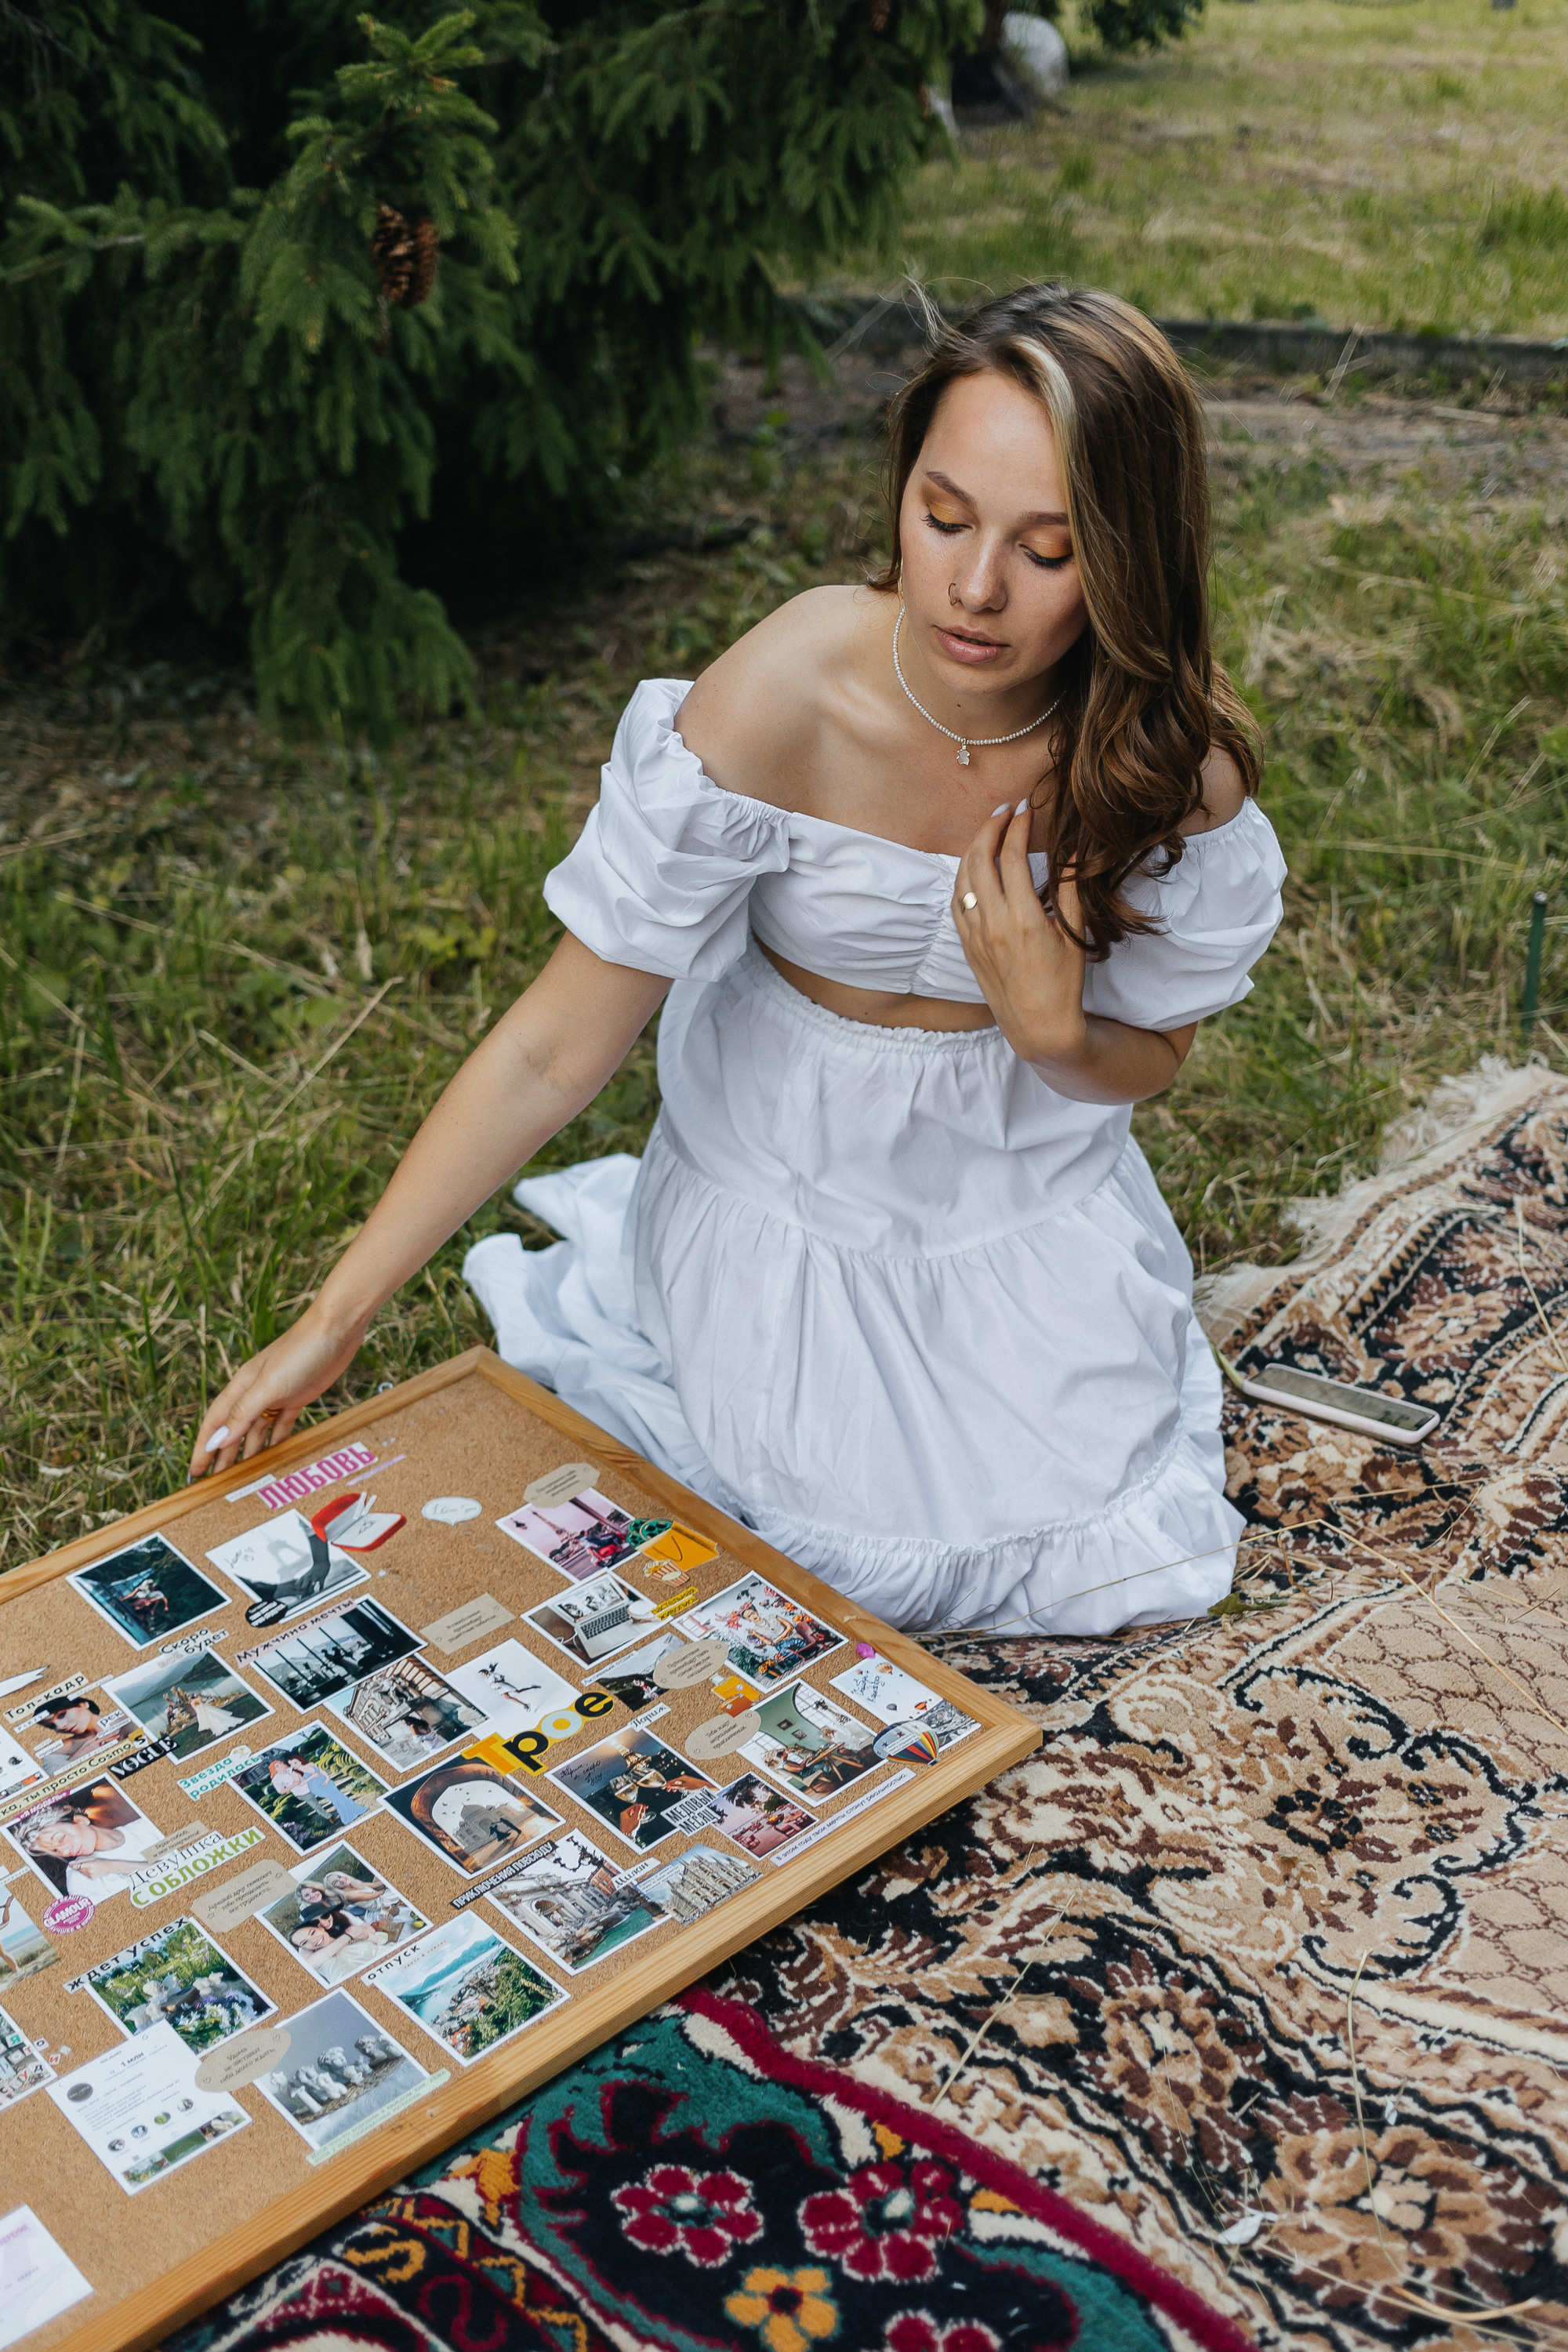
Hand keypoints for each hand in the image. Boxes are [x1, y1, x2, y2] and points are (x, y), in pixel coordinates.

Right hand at [187, 1304, 365, 1481]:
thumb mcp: (269, 1384)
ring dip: (248, 1451)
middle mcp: (255, 1392)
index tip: (194, 1471)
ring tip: (241, 1475)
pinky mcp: (298, 1396)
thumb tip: (217, 1441)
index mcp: (242, 1386)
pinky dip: (276, 1439)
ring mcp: (277, 1394)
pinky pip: (282, 1424)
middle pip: (233, 1429)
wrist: (336, 1330)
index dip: (203, 1447)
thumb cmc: (300, 1351)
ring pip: (256, 1429)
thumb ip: (243, 1413)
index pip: (215, 1422)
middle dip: (222, 1455)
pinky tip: (273, 1453)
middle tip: (214, 1482)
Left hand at [952, 801, 1087, 1063]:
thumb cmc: (1063, 983)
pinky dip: (964, 876)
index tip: (1026, 808)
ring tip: (989, 830)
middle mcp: (993, 925)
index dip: (1018, 826)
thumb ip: (1070, 890)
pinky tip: (975, 866)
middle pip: (980, 859)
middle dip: (990, 827)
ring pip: (963, 878)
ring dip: (974, 848)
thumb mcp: (1074, 935)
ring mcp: (975, 936)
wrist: (1038, 1026)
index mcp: (1023, 919)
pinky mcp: (967, 946)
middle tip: (1005, 810)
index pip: (1013, 857)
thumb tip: (1072, 850)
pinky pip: (957, 902)